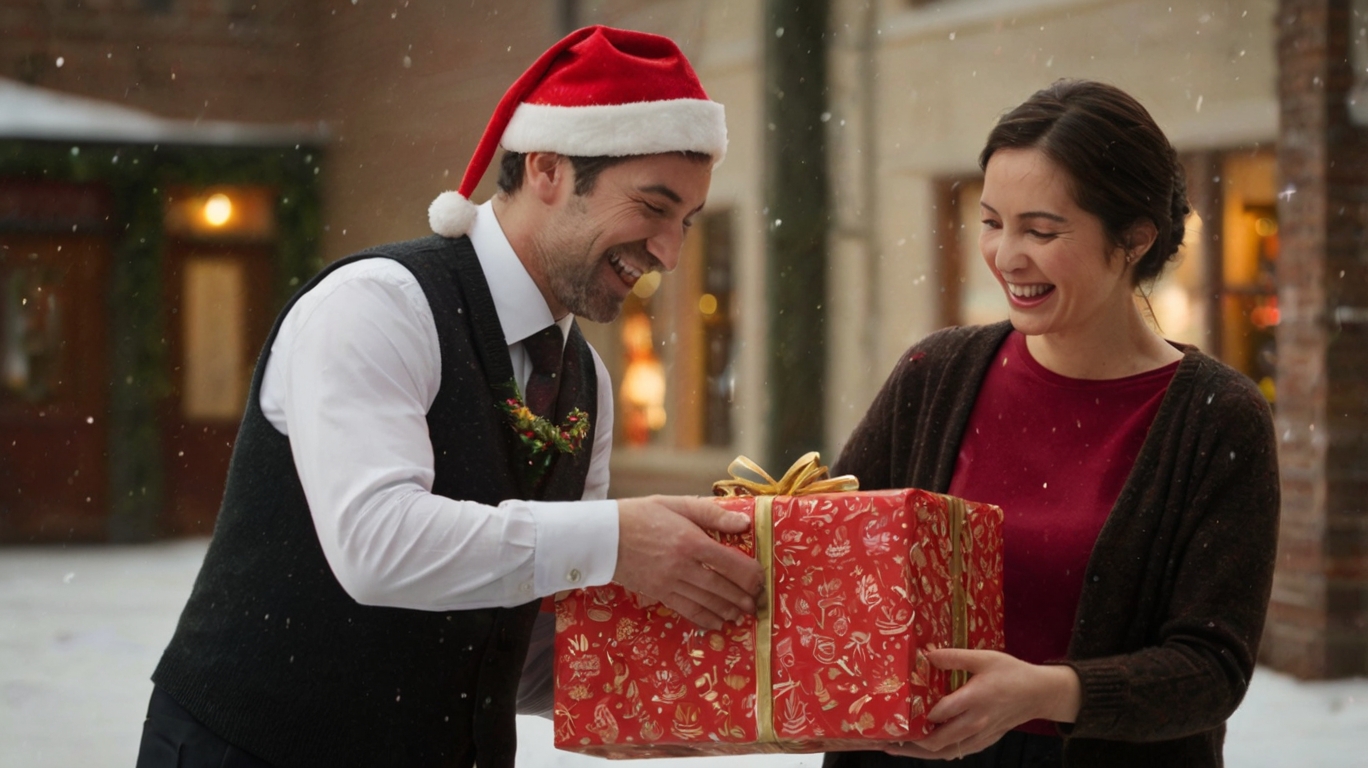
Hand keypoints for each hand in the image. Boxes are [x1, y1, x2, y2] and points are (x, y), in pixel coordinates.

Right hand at [614, 495, 763, 629]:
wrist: (602, 537)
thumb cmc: (640, 515)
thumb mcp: (676, 504)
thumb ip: (711, 514)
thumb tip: (743, 523)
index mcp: (691, 541)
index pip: (731, 564)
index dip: (750, 574)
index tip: (760, 578)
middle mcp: (683, 566)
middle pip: (722, 588)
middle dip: (744, 597)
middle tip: (757, 601)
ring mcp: (670, 583)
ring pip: (708, 603)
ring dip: (729, 610)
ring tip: (742, 613)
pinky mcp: (659, 594)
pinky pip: (688, 610)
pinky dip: (706, 618)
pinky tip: (718, 622)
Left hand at [882, 649, 1080, 759]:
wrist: (1039, 694)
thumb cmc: (1011, 673)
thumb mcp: (984, 657)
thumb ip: (954, 656)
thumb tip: (926, 654)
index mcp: (974, 699)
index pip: (940, 713)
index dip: (917, 715)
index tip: (894, 712)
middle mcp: (975, 722)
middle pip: (937, 741)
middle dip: (910, 742)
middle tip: (886, 737)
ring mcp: (980, 736)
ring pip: (945, 752)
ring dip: (919, 752)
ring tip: (896, 747)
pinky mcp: (984, 742)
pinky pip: (956, 752)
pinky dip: (937, 752)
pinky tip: (922, 747)